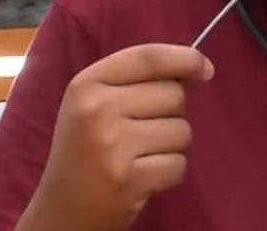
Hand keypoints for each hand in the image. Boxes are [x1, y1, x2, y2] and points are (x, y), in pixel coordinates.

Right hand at [20, 44, 213, 230]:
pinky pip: (179, 164)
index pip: (150, 57)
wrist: (61, 209)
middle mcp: (98, 109)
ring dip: (172, 145)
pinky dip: (169, 172)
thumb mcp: (95, 102)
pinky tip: (143, 175)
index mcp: (87, 84)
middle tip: (143, 132)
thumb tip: (201, 67)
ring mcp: (113, 145)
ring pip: (182, 130)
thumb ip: (137, 79)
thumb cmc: (85, 148)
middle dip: (171, 112)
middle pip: (173, 94)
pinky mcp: (130, 179)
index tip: (205, 69)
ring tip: (141, 155)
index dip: (186, 59)